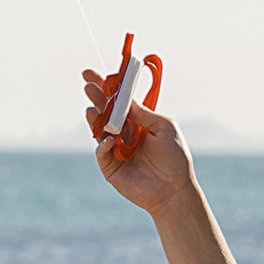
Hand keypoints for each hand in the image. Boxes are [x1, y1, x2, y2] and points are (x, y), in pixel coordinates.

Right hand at [80, 65, 193, 214]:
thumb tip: (125, 97)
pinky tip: (109, 139)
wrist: (173, 189)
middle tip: (88, 85)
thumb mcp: (164, 127)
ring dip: (95, 117)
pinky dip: (102, 144)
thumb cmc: (174, 158)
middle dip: (97, 97)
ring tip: (91, 108)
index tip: (96, 75)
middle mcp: (125, 133)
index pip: (120, 101)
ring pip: (99, 129)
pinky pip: (101, 152)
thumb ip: (143, 113)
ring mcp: (116, 150)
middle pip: (106, 111)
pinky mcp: (111, 167)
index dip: (108, 88)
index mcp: (138, 122)